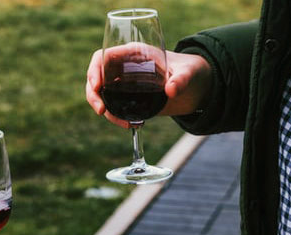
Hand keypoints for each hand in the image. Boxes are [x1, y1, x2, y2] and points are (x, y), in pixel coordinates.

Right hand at [85, 48, 212, 127]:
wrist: (196, 86)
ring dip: (105, 110)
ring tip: (124, 124)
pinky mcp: (130, 99)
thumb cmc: (192, 71)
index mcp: (133, 53)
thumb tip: (171, 91)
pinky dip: (116, 117)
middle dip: (94, 94)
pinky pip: (114, 106)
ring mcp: (125, 84)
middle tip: (100, 110)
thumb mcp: (189, 73)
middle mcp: (125, 67)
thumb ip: (181, 80)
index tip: (97, 86)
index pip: (104, 57)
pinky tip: (131, 125)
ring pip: (103, 94)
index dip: (95, 70)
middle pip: (97, 77)